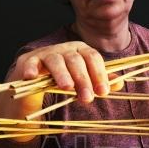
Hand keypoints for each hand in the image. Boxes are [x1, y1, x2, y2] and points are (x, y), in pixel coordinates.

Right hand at [0, 41, 121, 129]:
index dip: (99, 74)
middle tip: (87, 98)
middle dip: (83, 79)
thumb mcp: (83, 83)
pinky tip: (33, 77)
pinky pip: (30, 63)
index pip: (92, 58)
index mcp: (80, 51)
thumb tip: (120, 83)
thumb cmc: (63, 83)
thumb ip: (100, 82)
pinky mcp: (28, 61)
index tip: (103, 92)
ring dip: (62, 74)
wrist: (34, 88)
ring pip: (56, 61)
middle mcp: (64, 49)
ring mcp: (45, 54)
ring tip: (67, 88)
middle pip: (76, 60)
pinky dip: (32, 69)